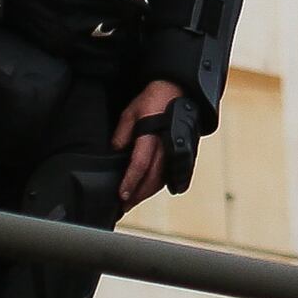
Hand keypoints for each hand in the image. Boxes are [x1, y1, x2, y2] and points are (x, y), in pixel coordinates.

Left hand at [115, 78, 188, 207]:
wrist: (179, 91)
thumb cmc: (154, 99)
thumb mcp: (132, 110)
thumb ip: (123, 131)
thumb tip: (116, 148)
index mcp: (153, 135)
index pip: (140, 164)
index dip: (130, 182)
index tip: (122, 195)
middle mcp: (166, 146)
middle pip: (153, 178)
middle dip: (138, 195)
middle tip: (125, 206)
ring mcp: (176, 150)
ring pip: (163, 179)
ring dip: (148, 192)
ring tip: (134, 200)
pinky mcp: (182, 152)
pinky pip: (171, 173)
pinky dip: (159, 184)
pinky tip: (150, 189)